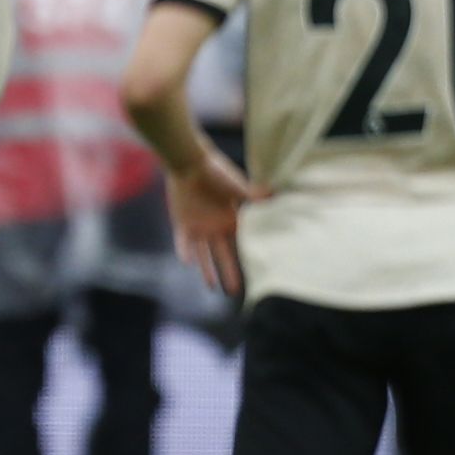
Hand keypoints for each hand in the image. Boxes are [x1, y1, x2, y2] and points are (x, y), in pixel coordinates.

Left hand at [167, 144, 260, 297]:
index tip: (256, 273)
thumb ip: (252, 194)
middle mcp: (215, 227)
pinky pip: (182, 242)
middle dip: (229, 272)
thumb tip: (273, 194)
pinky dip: (184, 251)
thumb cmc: (215, 170)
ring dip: (206, 270)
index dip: (247, 258)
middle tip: (234, 292)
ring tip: (211, 288)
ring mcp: (198, 227)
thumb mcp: (236, 184)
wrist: (189, 162)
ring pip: (203, 254)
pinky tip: (187, 263)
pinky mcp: (182, 224)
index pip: (240, 244)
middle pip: (223, 255)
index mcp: (231, 220)